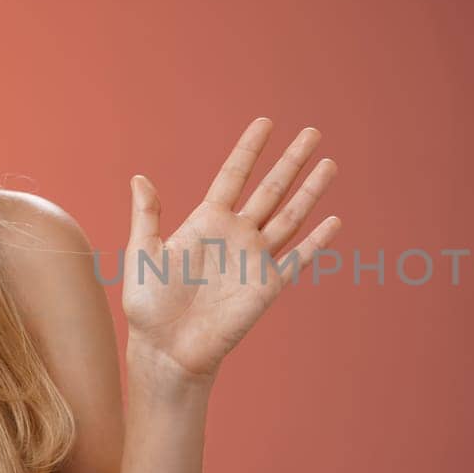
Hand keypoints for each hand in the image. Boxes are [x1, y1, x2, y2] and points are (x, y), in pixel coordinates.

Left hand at [123, 117, 340, 383]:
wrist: (168, 349)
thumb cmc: (149, 305)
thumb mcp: (144, 254)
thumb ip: (147, 216)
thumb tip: (139, 177)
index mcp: (207, 221)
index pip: (234, 175)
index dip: (250, 149)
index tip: (265, 122)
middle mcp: (237, 234)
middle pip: (271, 189)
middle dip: (291, 160)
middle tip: (312, 132)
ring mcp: (255, 259)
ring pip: (290, 217)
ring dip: (311, 191)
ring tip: (329, 164)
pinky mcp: (267, 286)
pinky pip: (297, 260)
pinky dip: (317, 242)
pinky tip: (334, 222)